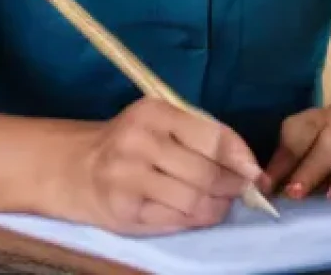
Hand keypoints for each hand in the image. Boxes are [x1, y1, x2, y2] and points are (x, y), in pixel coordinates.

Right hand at [55, 97, 264, 234]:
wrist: (75, 166)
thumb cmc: (129, 142)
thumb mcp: (160, 124)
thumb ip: (199, 136)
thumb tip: (248, 166)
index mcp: (154, 112)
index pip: (211, 135)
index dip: (240, 156)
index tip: (255, 171)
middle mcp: (140, 140)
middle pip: (206, 171)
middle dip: (232, 186)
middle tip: (241, 191)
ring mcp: (129, 176)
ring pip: (194, 200)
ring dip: (217, 206)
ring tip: (221, 203)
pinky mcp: (124, 210)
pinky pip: (175, 220)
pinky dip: (195, 219)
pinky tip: (198, 213)